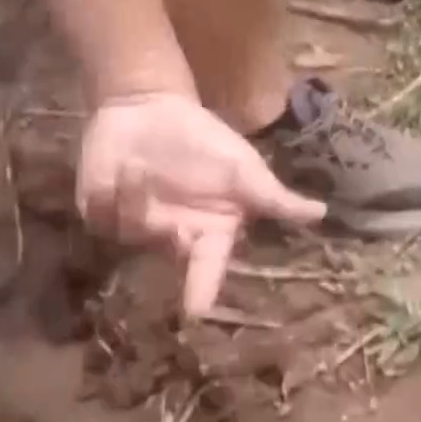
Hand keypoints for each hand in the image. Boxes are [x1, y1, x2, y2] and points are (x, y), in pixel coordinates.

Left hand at [75, 92, 327, 315]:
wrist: (151, 108)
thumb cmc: (203, 141)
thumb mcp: (243, 169)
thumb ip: (273, 197)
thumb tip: (321, 213)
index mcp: (208, 234)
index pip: (207, 269)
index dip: (201, 290)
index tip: (196, 312)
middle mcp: (171, 238)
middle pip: (163, 252)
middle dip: (159, 227)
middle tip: (164, 202)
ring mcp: (134, 227)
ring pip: (129, 230)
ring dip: (135, 196)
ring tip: (138, 164)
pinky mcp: (99, 213)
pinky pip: (99, 214)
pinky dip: (108, 191)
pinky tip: (120, 166)